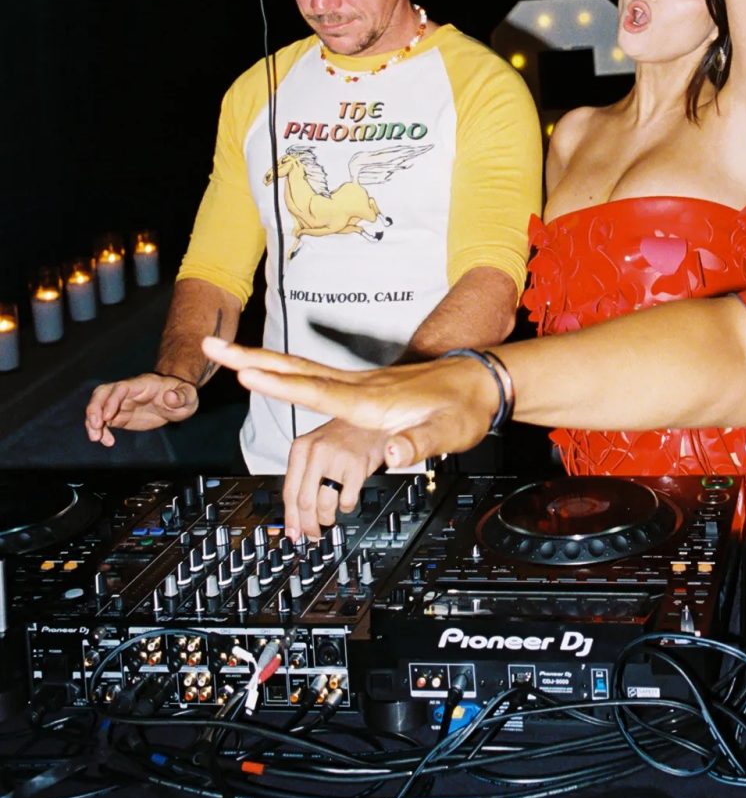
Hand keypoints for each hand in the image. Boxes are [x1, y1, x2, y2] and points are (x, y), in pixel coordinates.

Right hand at [84, 373, 199, 445]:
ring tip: (96, 437)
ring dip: (92, 420)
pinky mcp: (119, 415)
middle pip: (103, 392)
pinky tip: (107, 441)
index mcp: (143, 384)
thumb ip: (182, 396)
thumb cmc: (183, 396)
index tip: (108, 417)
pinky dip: (100, 430)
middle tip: (95, 426)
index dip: (112, 400)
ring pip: (98, 405)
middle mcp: (128, 391)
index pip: (121, 387)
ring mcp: (122, 402)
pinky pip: (103, 420)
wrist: (177, 401)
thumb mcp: (189, 396)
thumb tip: (169, 397)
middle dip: (94, 408)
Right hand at [202, 336, 493, 474]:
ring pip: (300, 368)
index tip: (246, 372)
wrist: (480, 383)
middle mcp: (358, 386)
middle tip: (213, 344)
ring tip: (225, 353)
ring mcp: (357, 383)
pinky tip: (268, 368)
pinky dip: (283, 370)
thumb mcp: (449, 433)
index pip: (318, 391)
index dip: (281, 385)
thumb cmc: (464, 409)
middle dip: (252, 359)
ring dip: (261, 360)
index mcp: (372, 401)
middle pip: (297, 370)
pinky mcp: (360, 386)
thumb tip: (395, 454)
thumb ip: (420, 444)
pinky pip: (312, 375)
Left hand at [283, 421, 389, 538]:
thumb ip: (304, 475)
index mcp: (301, 448)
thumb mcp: (315, 447)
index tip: (293, 533)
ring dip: (326, 519)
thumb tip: (296, 511)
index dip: (290, 518)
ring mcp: (337, 459)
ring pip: (324, 504)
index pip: (289, 491)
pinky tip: (346, 502)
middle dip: (308, 524)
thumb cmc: (344, 436)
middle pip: (304, 501)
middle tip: (313, 533)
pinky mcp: (358, 466)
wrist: (372, 420)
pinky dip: (346, 508)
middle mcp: (316, 452)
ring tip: (329, 519)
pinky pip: (347, 500)